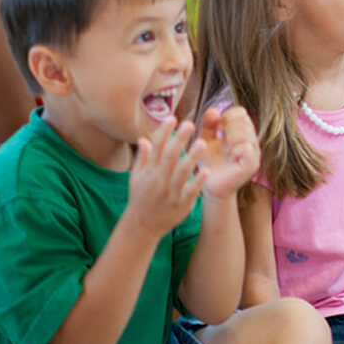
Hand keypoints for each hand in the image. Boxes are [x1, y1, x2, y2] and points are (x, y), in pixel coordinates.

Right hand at [125, 117, 205, 239]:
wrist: (141, 226)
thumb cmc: (140, 199)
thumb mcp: (136, 178)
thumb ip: (142, 158)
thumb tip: (144, 138)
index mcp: (149, 171)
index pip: (156, 147)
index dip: (163, 132)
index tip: (172, 117)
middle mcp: (159, 179)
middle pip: (169, 156)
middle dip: (179, 139)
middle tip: (190, 123)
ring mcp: (170, 192)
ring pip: (181, 172)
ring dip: (191, 157)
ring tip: (203, 143)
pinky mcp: (181, 204)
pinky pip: (190, 191)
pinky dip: (198, 182)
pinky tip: (207, 171)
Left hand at [196, 106, 259, 199]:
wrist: (210, 185)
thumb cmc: (209, 163)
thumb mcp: (205, 140)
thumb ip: (209, 125)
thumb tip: (213, 110)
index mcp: (243, 133)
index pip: (240, 112)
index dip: (226, 116)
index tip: (216, 130)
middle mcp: (252, 141)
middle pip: (243, 120)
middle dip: (226, 128)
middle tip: (220, 141)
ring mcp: (255, 153)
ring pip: (245, 132)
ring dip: (229, 139)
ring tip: (224, 150)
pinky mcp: (252, 164)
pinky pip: (246, 147)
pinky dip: (234, 149)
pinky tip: (229, 156)